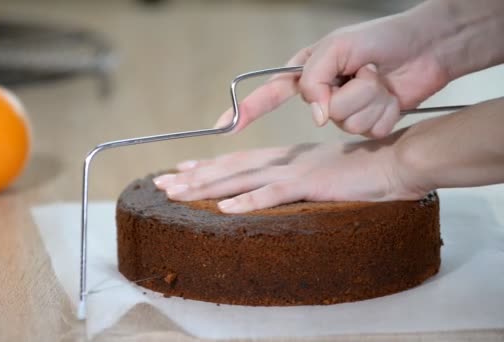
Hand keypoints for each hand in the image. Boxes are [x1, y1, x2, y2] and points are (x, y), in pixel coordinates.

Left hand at [153, 133, 429, 212]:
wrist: (393, 161)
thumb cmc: (361, 170)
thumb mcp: (320, 172)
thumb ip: (296, 178)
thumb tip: (276, 190)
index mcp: (284, 157)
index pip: (237, 158)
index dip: (206, 165)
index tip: (179, 170)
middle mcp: (283, 160)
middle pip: (230, 166)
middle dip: (193, 176)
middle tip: (161, 183)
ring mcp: (295, 170)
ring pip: (241, 177)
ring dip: (207, 186)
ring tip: (177, 194)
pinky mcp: (311, 184)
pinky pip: (274, 194)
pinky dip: (248, 200)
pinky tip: (225, 208)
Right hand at [214, 11, 450, 137]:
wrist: (428, 47)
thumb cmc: (382, 37)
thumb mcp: (337, 48)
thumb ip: (315, 82)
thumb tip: (316, 117)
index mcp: (309, 71)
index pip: (270, 93)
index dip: (248, 110)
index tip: (226, 125)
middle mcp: (324, 93)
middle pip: (320, 111)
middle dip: (350, 93)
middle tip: (368, 70)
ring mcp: (346, 110)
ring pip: (347, 122)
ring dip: (372, 98)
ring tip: (382, 78)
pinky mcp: (368, 123)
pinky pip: (369, 129)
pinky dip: (385, 110)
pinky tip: (393, 95)